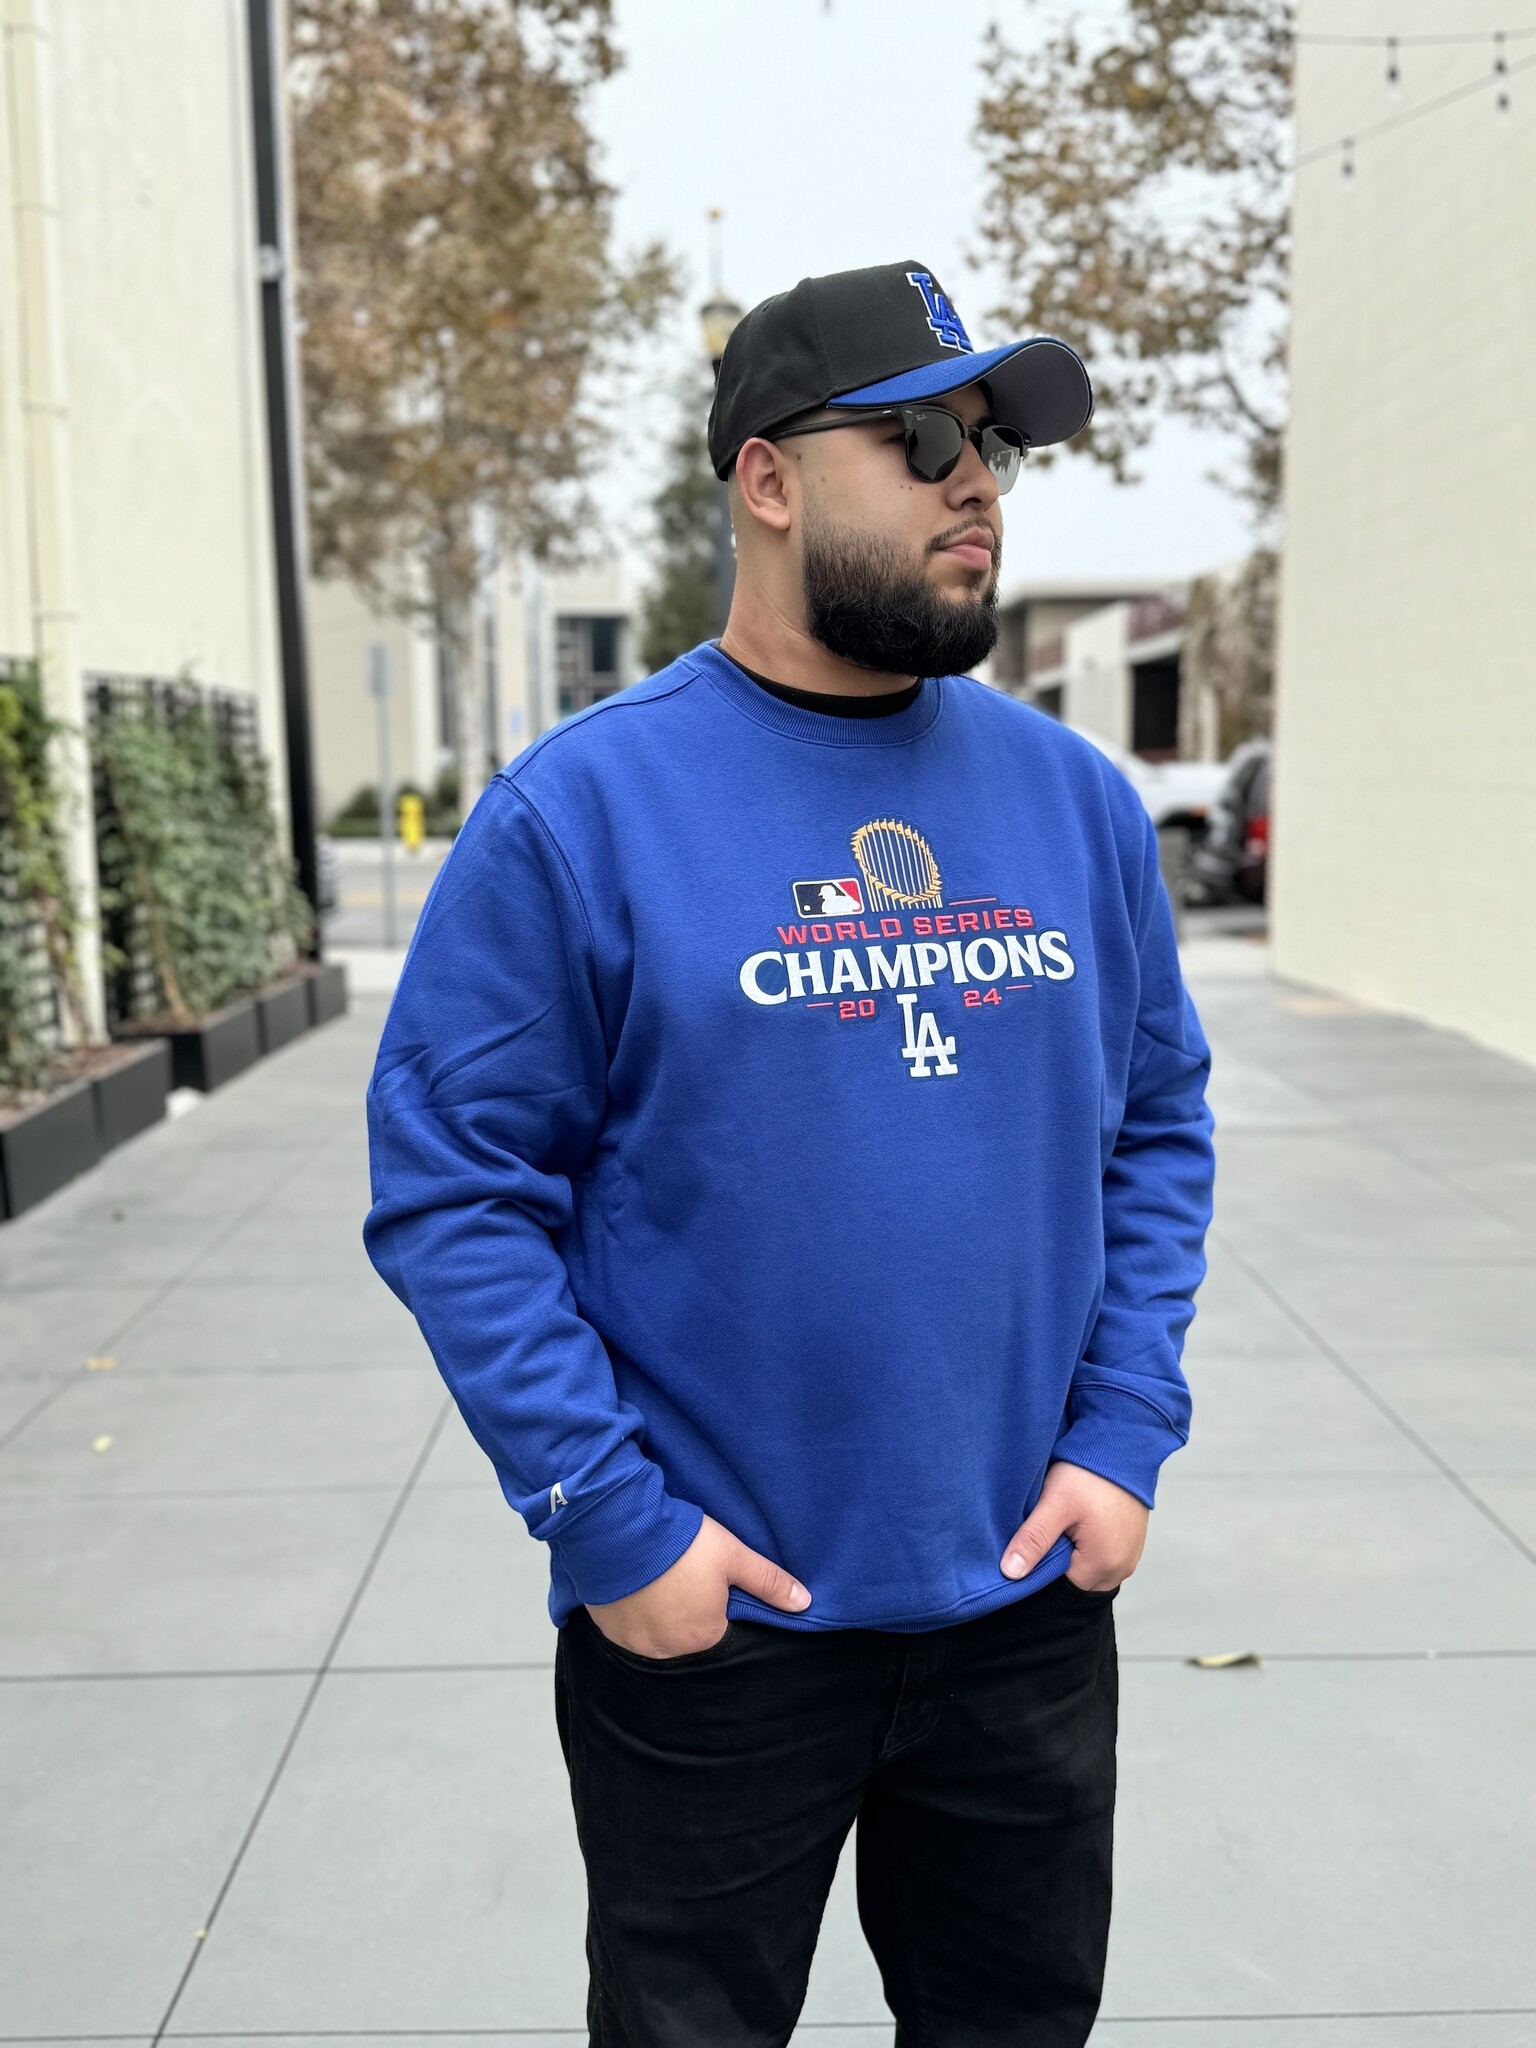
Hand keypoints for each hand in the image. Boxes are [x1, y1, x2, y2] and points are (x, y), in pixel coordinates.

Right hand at [586, 1513, 810, 1658]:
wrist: (617, 1529)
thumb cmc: (680, 1543)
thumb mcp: (733, 1555)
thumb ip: (768, 1581)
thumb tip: (804, 1603)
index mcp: (704, 1637)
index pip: (721, 1629)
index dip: (717, 1603)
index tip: (708, 1580)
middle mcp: (669, 1650)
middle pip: (688, 1633)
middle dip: (688, 1610)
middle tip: (682, 1575)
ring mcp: (635, 1643)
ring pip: (656, 1632)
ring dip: (659, 1614)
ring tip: (658, 1578)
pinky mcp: (608, 1630)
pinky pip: (627, 1628)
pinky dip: (633, 1612)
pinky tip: (635, 1586)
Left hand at [1000, 1462, 1148, 1592]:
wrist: (1123, 1446)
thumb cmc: (1090, 1474)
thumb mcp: (1055, 1504)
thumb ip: (1033, 1540)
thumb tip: (1010, 1573)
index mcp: (1104, 1565)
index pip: (1059, 1584)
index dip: (1041, 1564)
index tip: (1032, 1540)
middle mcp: (1121, 1568)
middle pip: (1075, 1578)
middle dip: (1058, 1558)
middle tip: (1048, 1526)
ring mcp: (1130, 1556)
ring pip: (1089, 1567)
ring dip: (1073, 1550)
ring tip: (1065, 1521)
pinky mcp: (1132, 1542)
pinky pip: (1103, 1555)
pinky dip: (1088, 1543)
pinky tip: (1080, 1520)